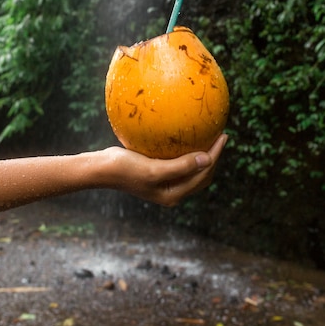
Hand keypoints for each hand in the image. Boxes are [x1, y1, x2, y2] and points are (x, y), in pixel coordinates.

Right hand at [94, 133, 227, 206]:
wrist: (101, 168)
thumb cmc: (126, 169)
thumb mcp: (155, 169)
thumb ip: (182, 166)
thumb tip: (208, 159)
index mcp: (174, 194)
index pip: (203, 174)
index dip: (216, 156)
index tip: (222, 136)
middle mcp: (172, 190)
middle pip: (201, 173)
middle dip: (213, 155)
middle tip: (221, 134)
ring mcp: (164, 181)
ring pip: (191, 166)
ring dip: (201, 152)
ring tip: (209, 132)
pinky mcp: (157, 170)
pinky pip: (177, 158)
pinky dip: (185, 147)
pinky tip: (184, 131)